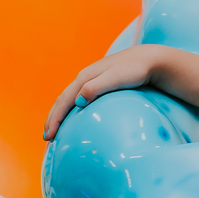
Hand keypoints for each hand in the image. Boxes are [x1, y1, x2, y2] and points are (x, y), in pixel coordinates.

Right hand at [44, 45, 165, 140]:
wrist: (151, 59)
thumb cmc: (135, 70)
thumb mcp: (116, 78)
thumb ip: (96, 88)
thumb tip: (77, 101)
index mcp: (85, 77)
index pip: (63, 100)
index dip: (54, 119)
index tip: (49, 137)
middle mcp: (85, 76)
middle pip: (63, 99)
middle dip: (53, 118)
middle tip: (47, 138)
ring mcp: (92, 78)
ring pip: (69, 97)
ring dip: (60, 113)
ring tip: (56, 129)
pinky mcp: (101, 81)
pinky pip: (79, 96)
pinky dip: (71, 108)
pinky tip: (75, 116)